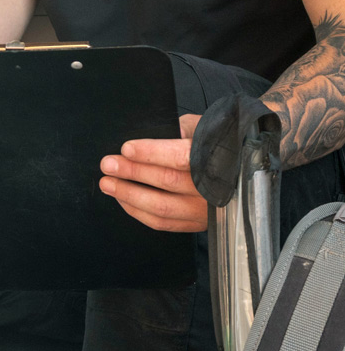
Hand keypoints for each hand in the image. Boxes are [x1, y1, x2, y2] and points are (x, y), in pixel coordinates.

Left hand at [99, 114, 207, 231]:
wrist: (243, 173)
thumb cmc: (218, 144)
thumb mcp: (203, 126)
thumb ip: (181, 128)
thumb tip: (156, 133)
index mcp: (214, 159)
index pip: (179, 157)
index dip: (150, 153)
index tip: (126, 148)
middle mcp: (210, 188)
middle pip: (166, 181)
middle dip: (131, 172)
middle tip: (107, 165)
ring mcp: (203, 209)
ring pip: (161, 207)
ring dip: (129, 195)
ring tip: (107, 183)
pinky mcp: (196, 224)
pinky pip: (163, 223)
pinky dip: (138, 212)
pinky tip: (123, 198)